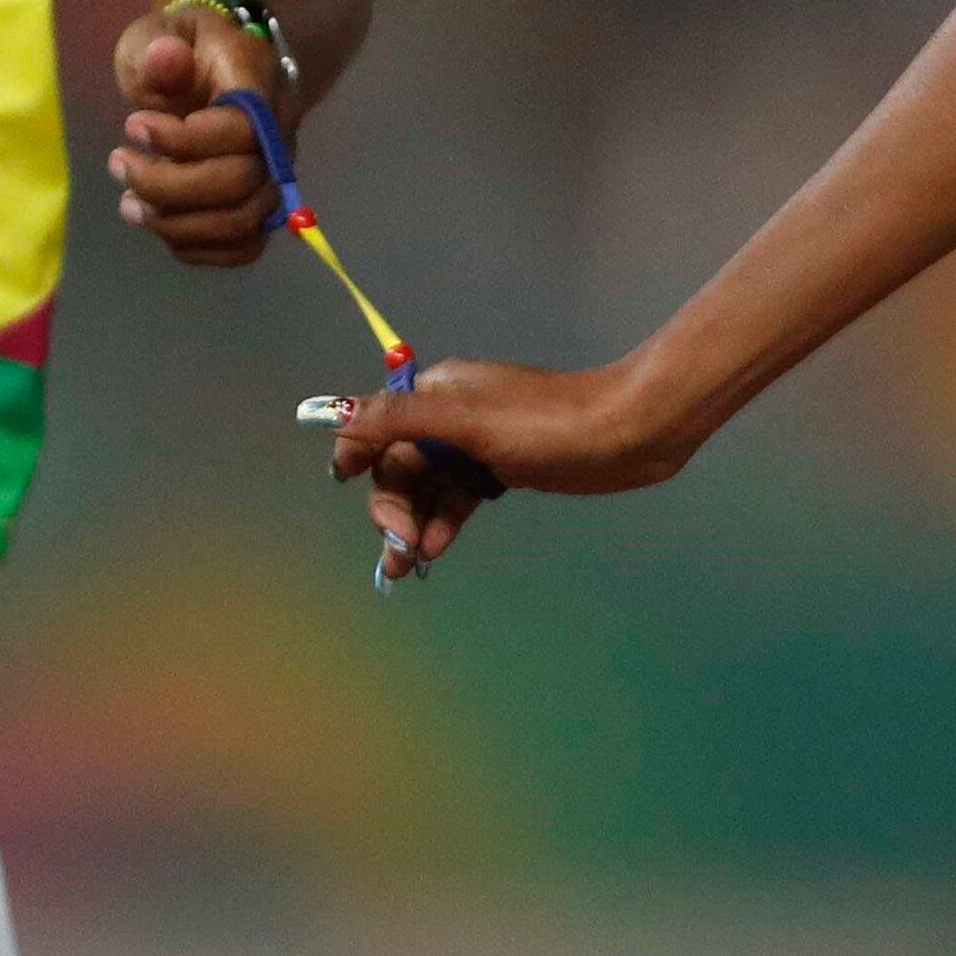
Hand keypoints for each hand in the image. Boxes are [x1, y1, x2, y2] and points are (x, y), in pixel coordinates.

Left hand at [108, 0, 282, 264]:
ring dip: (175, 223)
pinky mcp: (258, 205)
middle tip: (119, 163)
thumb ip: (159, 47)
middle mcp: (278, 134)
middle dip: (168, 185)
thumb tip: (164, 59)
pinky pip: (242, 247)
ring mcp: (271, 174)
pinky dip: (196, 247)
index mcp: (257, 82)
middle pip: (242, 183)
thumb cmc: (181, 48)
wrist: (213, 65)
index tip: (132, 125)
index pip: (244, 130)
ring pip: (241, 222)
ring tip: (128, 202)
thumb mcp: (159, 33)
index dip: (185, 141)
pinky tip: (159, 223)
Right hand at [324, 357, 688, 570]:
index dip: (359, 456)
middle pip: (401, 462)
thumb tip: (326, 413)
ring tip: (408, 566)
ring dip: (414, 522)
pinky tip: (437, 549)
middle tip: (398, 550)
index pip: (379, 424)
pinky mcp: (503, 469)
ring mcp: (479, 443)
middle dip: (392, 505)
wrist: (628, 434)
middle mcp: (452, 413)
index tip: (346, 486)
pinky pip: (459, 496)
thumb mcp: (466, 421)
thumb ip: (397, 419)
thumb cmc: (547, 424)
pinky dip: (445, 521)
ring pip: (430, 485)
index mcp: (439, 390)